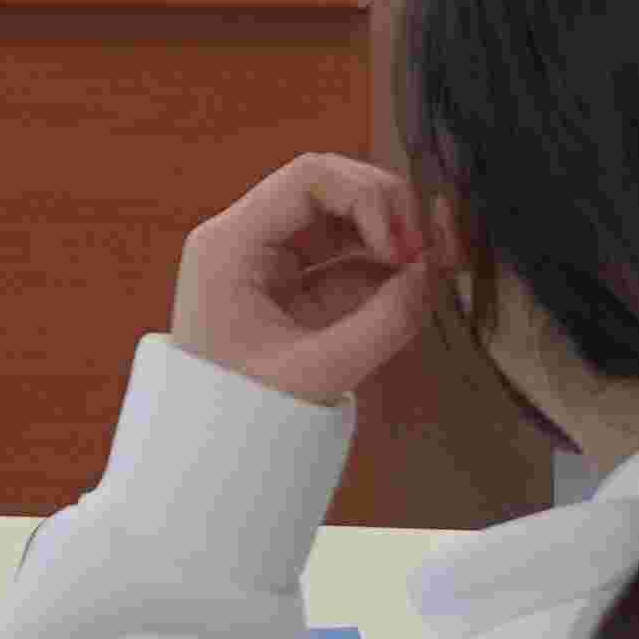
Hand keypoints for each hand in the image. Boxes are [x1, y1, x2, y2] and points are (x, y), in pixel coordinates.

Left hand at [171, 155, 439, 406]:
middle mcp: (247, 240)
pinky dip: (384, 266)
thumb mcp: (316, 374)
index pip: (309, 179)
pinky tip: (415, 283)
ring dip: (391, 236)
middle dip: (387, 211)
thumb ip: (383, 323)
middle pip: (330, 189)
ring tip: (433, 265)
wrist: (205, 459)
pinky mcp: (291, 290)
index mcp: (231, 245)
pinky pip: (345, 260)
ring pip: (343, 220)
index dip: (368, 197)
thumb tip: (432, 275)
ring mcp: (269, 263)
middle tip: (430, 252)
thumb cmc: (239, 417)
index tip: (403, 247)